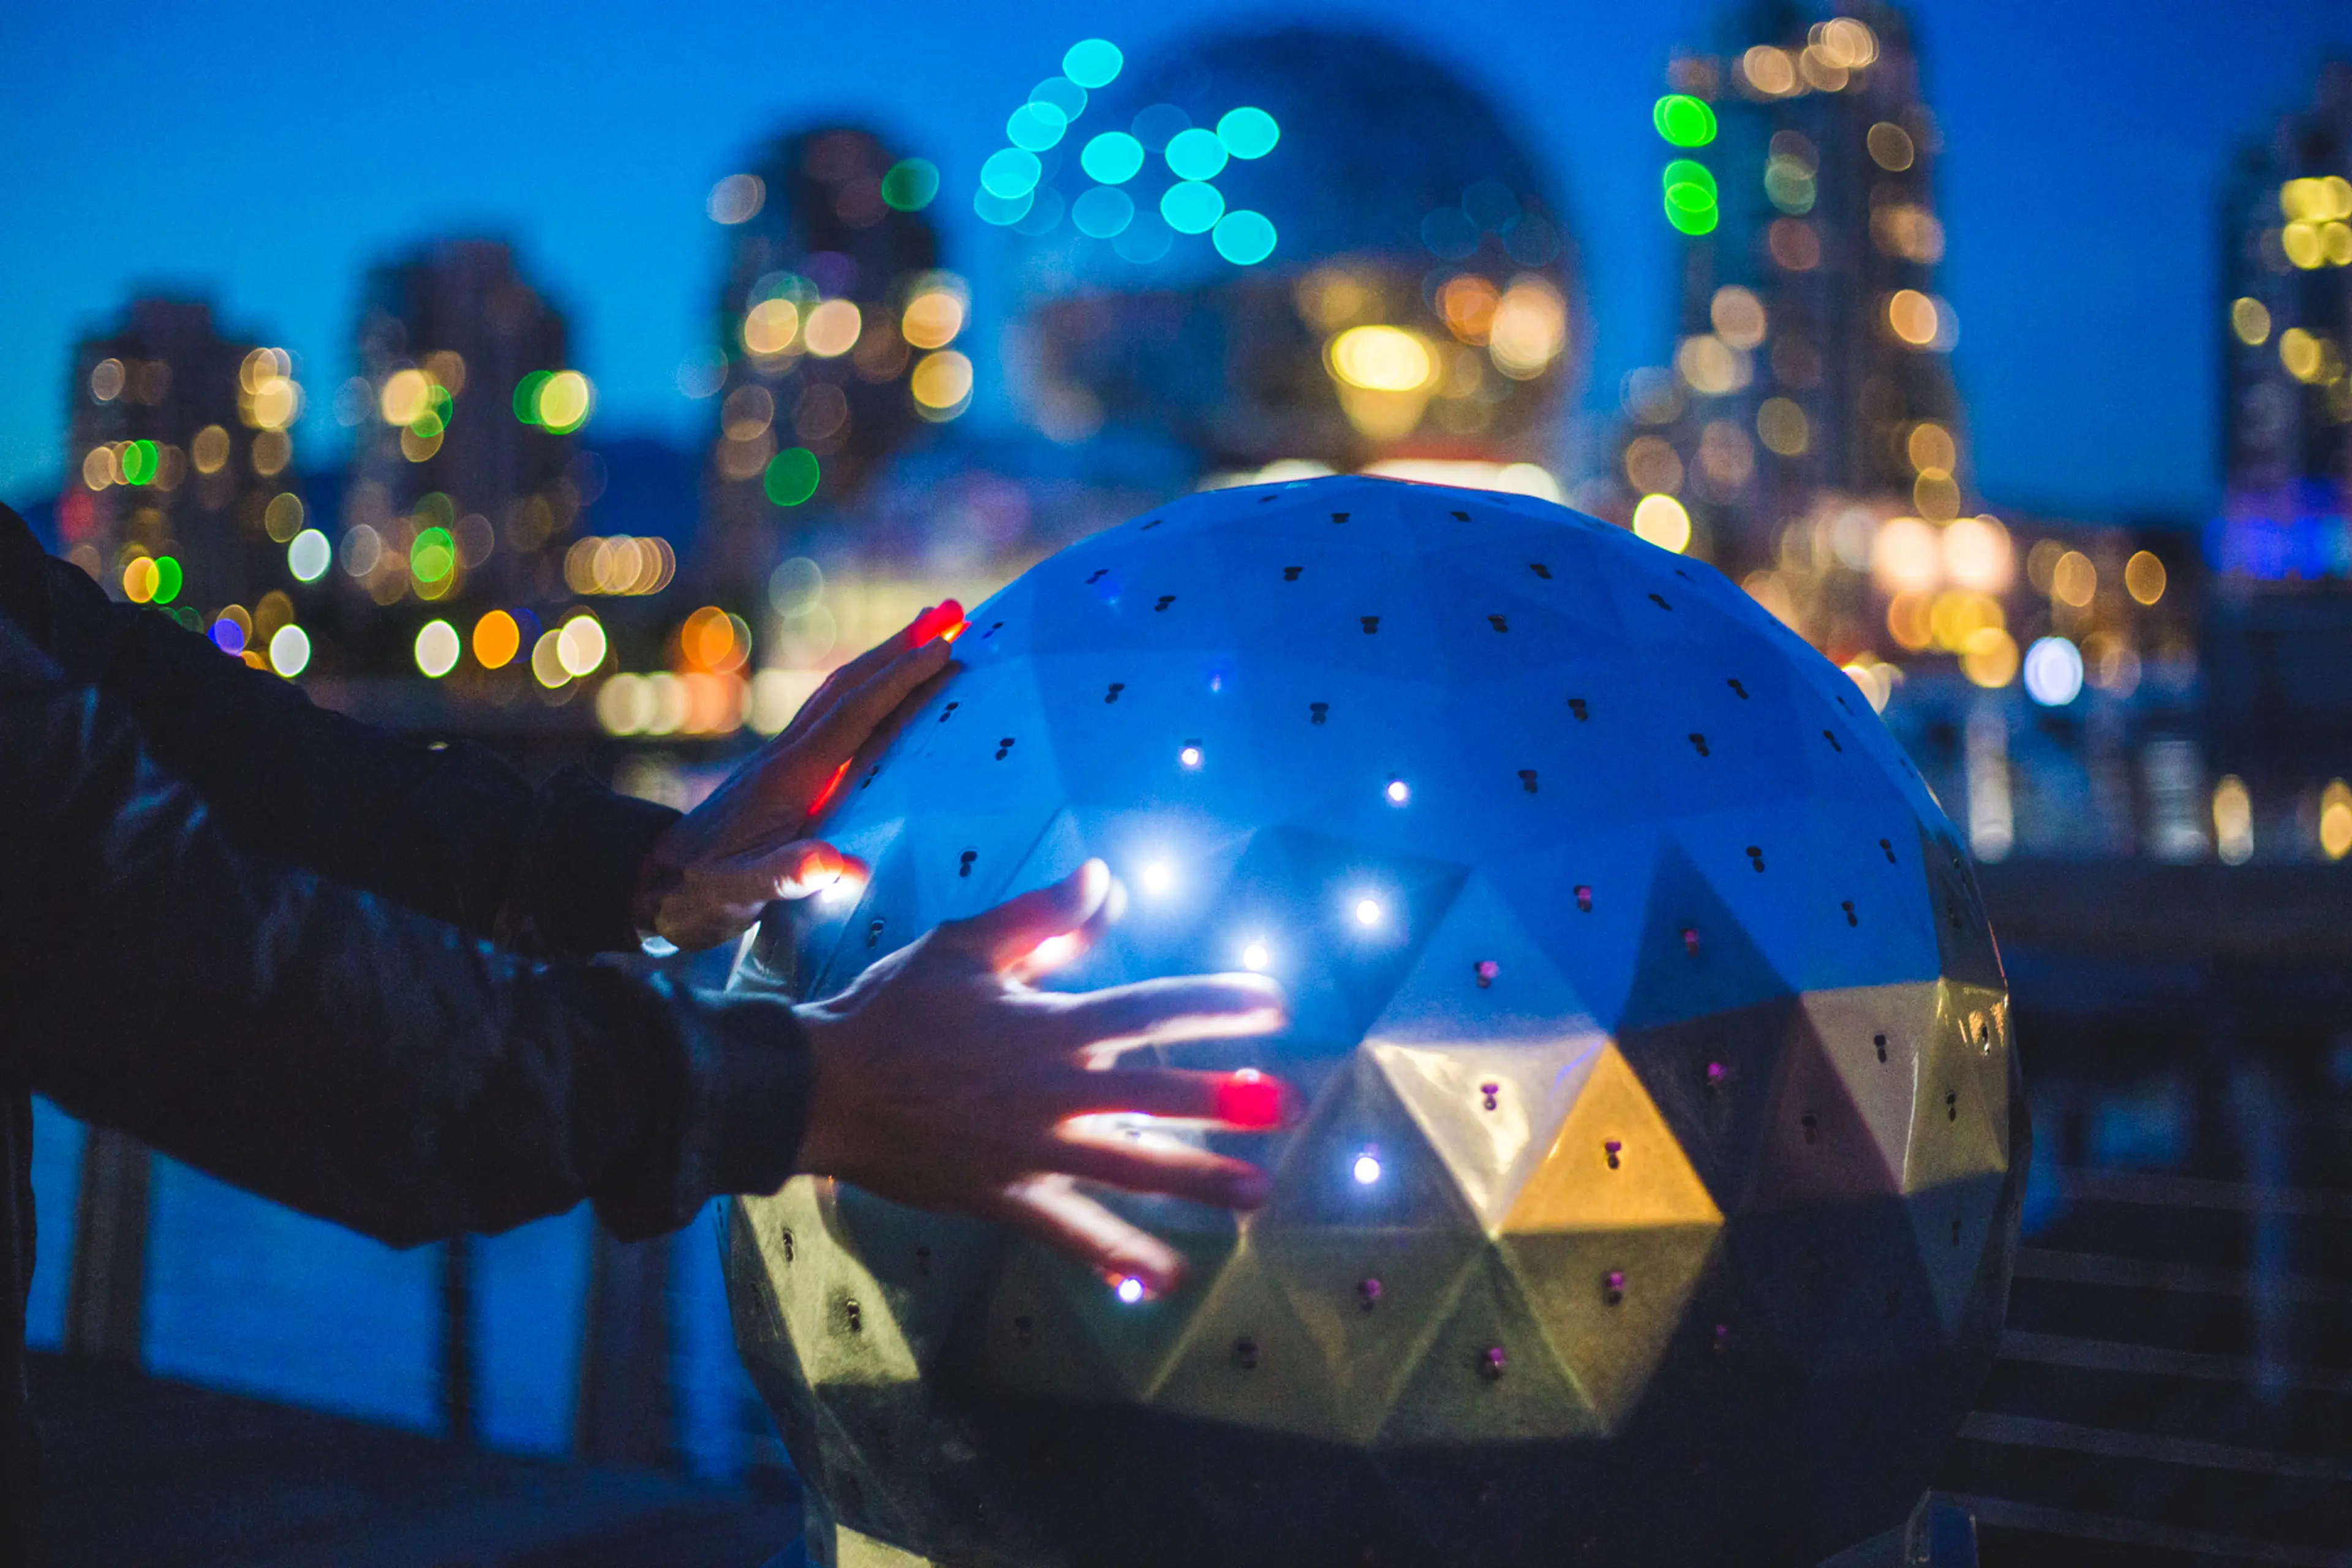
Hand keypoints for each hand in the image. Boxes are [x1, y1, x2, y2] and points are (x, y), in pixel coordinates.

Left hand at [633, 602, 962, 949]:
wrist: (655, 884)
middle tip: (951, 611)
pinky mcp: (786, 771)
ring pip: (841, 693)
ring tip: (930, 631)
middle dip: (901, 647)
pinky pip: (836, 716)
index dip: (898, 681)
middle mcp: (789, 755)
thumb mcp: (739, 890)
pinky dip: (869, 691)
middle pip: (849, 686)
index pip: (853, 716)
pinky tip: (887, 690)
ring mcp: (786, 759)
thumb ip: (784, 874)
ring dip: (886, 659)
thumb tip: (834, 864)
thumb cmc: (701, 892)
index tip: (942, 648)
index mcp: (788, 777)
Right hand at [791, 860, 1292, 1294]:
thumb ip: (1042, 917)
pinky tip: (1166, 1277)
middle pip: (1155, 1097)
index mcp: (1047, 1024)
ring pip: (1129, 1170)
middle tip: (1289, 1107)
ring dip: (1197, 1181)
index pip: (1149, 1008)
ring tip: (1257, 1193)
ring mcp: (1029, 1150)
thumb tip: (1106, 877)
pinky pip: (1070, 1232)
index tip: (1275, 1004)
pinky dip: (1117, 1256)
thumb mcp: (963, 945)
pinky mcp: (1002, 1195)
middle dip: (1225, 1101)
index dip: (1216, 1004)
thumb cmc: (892, 1008)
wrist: (818, 1089)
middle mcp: (1049, 1089)